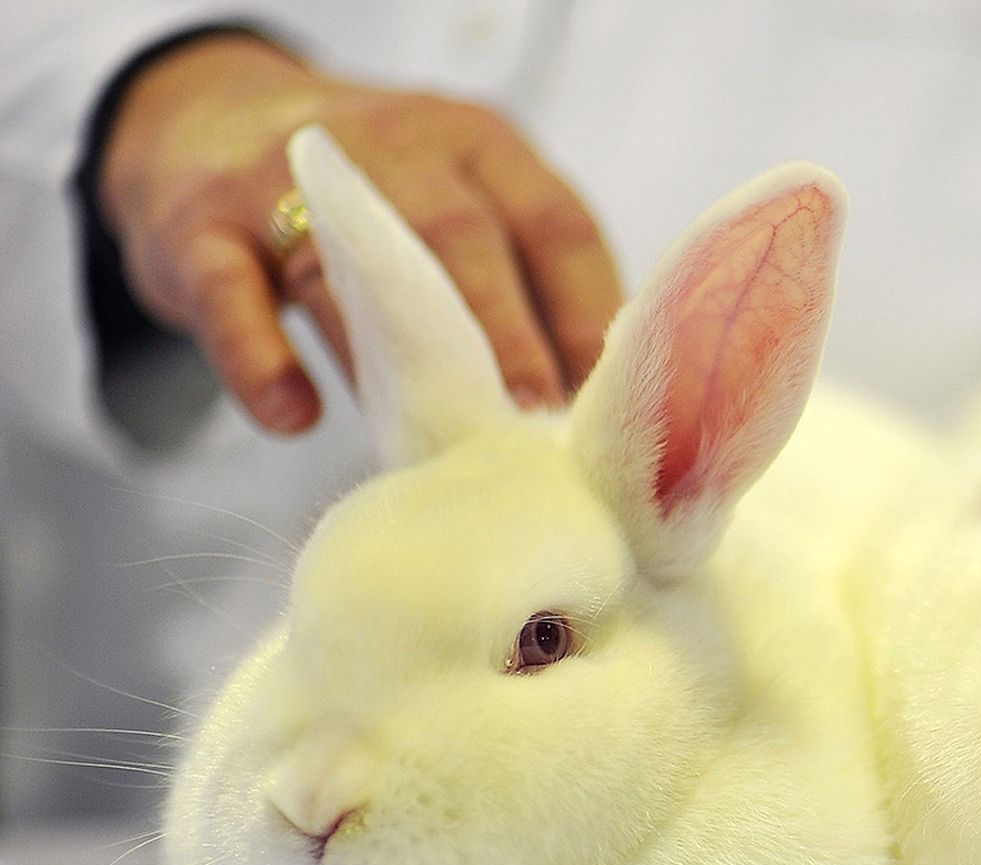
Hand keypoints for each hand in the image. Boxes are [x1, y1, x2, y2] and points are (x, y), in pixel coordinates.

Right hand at [97, 32, 621, 433]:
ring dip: (398, 368)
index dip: (587, 314)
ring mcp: (283, 182)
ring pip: (348, 271)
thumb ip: (519, 285)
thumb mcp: (456, 205)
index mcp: (477, 145)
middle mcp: (390, 147)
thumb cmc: (372, 205)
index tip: (606, 402)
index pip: (552, 222)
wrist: (205, 124)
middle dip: (506, 336)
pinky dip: (261, 358)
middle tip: (535, 424)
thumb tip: (586, 410)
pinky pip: (229, 294)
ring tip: (440, 449)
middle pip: (459, 239)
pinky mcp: (198, 229)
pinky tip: (294, 416)